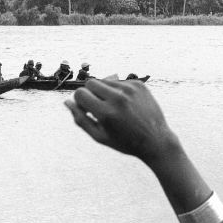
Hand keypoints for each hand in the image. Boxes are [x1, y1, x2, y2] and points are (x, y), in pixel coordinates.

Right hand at [65, 79, 180, 164]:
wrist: (155, 140)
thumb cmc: (124, 141)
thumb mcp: (99, 136)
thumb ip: (80, 119)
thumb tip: (67, 102)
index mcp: (105, 113)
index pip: (80, 93)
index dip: (80, 102)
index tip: (87, 110)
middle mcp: (117, 98)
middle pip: (90, 82)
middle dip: (90, 93)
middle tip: (98, 107)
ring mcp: (130, 89)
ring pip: (104, 80)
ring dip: (104, 91)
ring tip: (113, 107)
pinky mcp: (139, 85)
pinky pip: (119, 81)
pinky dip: (118, 90)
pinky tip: (125, 104)